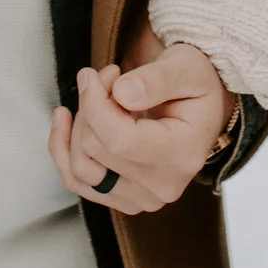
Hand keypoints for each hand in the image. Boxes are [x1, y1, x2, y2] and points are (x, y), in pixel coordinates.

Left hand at [48, 46, 235, 213]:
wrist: (203, 108)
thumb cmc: (196, 85)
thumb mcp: (186, 68)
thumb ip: (156, 79)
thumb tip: (122, 93)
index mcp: (182, 155)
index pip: (120, 139)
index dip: (94, 104)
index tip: (90, 75)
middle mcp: (163, 187)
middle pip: (95, 150)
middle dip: (89, 106)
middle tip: (106, 77)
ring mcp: (142, 198)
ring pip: (79, 168)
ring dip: (76, 127)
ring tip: (94, 98)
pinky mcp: (124, 200)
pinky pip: (77, 182)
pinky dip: (64, 150)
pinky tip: (67, 123)